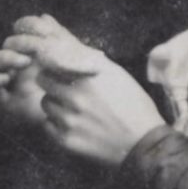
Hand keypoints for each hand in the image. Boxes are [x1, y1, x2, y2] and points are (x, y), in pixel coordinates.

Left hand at [33, 55, 167, 166]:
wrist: (144, 143)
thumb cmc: (134, 105)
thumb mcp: (117, 74)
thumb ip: (90, 59)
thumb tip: (69, 44)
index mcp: (87, 78)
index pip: (52, 63)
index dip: (55, 65)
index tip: (59, 70)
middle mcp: (75, 96)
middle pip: (43, 81)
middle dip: (52, 82)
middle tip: (63, 88)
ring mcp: (68, 119)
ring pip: (45, 103)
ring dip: (54, 103)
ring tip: (72, 108)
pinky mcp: (66, 140)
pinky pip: (47, 125)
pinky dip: (55, 123)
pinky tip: (72, 124)